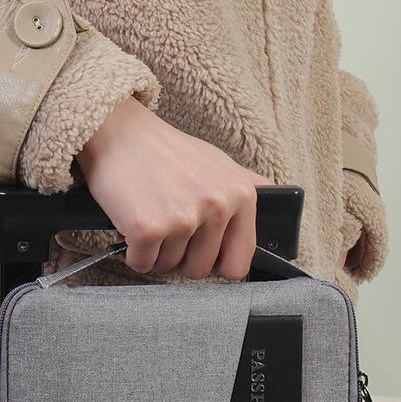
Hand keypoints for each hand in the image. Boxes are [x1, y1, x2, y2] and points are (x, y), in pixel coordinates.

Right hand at [76, 96, 272, 279]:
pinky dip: (133, 251)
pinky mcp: (148, 228)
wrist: (119, 132)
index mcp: (241, 196)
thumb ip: (247, 187)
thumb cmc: (166, 152)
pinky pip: (141, 264)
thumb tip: (282, 199)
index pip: (239, 262)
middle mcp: (216, 207)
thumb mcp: (219, 163)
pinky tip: (132, 222)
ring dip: (154, 251)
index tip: (201, 253)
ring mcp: (183, 218)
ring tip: (150, 216)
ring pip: (168, 267)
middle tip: (167, 227)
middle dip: (179, 257)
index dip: (216, 264)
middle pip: (199, 270)